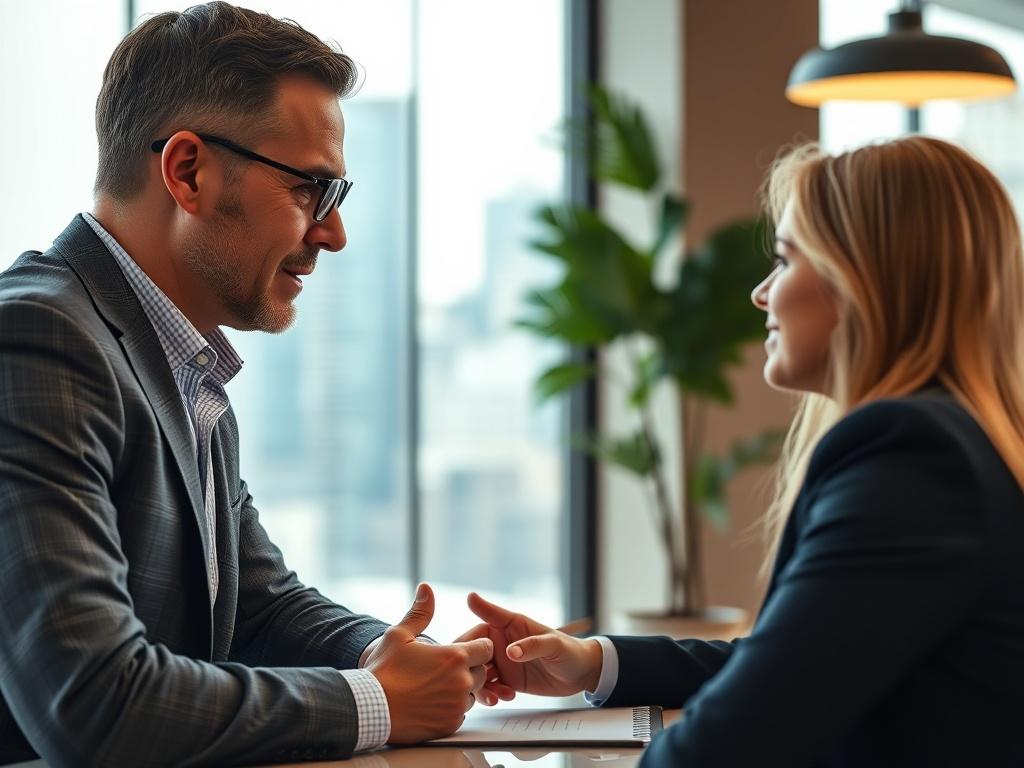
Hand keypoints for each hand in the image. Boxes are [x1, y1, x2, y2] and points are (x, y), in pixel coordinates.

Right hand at [364, 583, 493, 743]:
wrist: (370, 708)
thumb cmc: (384, 671)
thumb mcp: (399, 635)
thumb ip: (420, 612)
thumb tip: (426, 589)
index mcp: (455, 657)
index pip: (486, 648)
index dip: (475, 648)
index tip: (458, 651)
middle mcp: (462, 682)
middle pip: (481, 672)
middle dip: (468, 669)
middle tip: (442, 670)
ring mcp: (457, 706)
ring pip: (472, 694)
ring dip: (461, 690)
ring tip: (434, 687)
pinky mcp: (450, 725)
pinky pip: (460, 714)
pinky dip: (451, 709)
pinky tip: (431, 703)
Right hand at [455, 592, 602, 704]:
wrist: (581, 674)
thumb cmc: (570, 650)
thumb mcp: (554, 644)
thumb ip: (532, 645)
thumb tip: (510, 652)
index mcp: (511, 625)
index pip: (486, 618)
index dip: (474, 614)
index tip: (463, 613)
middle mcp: (502, 642)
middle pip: (473, 650)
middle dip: (468, 663)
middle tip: (471, 677)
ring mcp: (502, 662)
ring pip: (478, 671)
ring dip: (479, 684)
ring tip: (494, 697)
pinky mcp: (506, 680)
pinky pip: (489, 687)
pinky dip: (490, 694)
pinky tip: (504, 697)